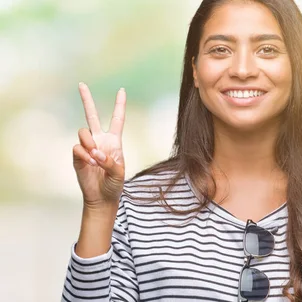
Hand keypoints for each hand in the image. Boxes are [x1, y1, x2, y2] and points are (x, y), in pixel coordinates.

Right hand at [72, 83, 126, 209]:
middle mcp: (100, 140)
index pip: (117, 119)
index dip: (119, 105)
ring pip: (83, 132)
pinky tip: (90, 164)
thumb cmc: (114, 184)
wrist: (101, 197)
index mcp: (114, 141)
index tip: (122, 90)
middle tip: (81, 84)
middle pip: (91, 115)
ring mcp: (87, 146)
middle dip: (86, 99)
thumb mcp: (119, 173)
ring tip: (96, 159)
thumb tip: (96, 153)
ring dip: (89, 144)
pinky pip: (77, 147)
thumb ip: (110, 161)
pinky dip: (84, 155)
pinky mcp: (77, 155)